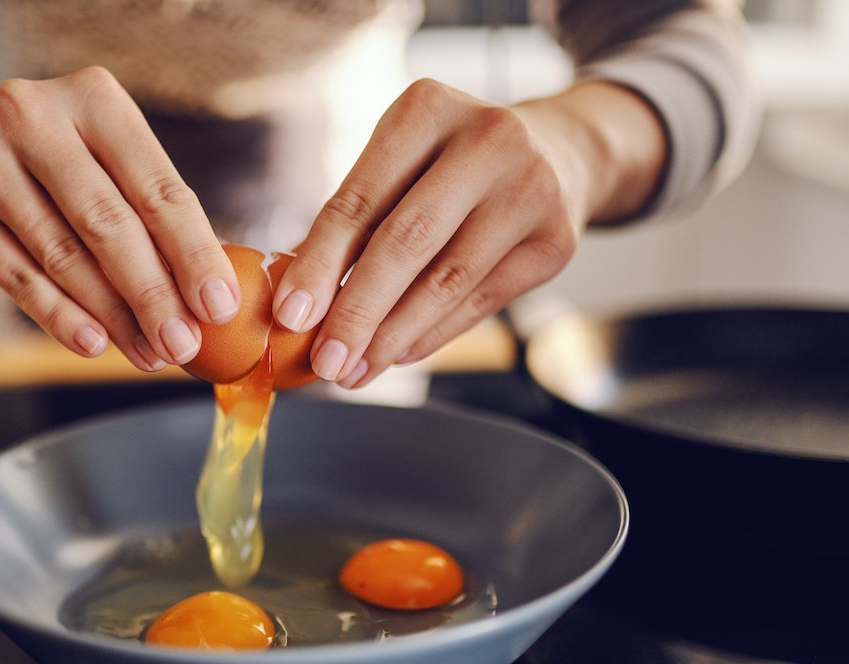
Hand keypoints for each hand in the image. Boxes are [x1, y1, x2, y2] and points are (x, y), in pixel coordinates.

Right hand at [0, 67, 239, 370]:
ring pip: (62, 256)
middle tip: (182, 344)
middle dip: (153, 294)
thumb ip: (156, 218)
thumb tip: (210, 300)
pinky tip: (94, 344)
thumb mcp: (110, 165)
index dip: (193, 253)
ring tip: (148, 353)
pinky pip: (18, 277)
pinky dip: (60, 317)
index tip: (218, 307)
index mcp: (93, 96)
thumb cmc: (61, 170)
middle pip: (107, 222)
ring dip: (112, 316)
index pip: (156, 187)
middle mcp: (33, 115)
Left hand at [271, 79, 665, 387]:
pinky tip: (397, 355)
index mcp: (427, 108)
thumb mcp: (403, 161)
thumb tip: (300, 301)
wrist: (558, 151)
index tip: (290, 315)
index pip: (359, 200)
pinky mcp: (556, 240)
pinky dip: (432, 334)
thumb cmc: (451, 163)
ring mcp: (531, 188)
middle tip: (325, 361)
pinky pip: (480, 301)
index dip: (318, 263)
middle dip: (357, 311)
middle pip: (406, 241)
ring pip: (446, 281)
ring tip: (354, 371)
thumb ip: (355, 219)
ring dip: (392, 336)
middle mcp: (488, 138)